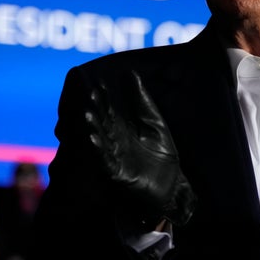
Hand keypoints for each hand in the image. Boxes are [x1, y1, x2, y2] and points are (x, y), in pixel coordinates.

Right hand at [85, 70, 196, 229]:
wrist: (172, 187)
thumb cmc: (162, 155)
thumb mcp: (154, 123)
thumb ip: (142, 102)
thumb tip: (130, 73)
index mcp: (121, 128)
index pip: (109, 109)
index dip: (104, 96)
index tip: (97, 80)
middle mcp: (113, 141)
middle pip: (101, 123)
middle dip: (95, 108)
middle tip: (87, 91)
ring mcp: (113, 158)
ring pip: (100, 140)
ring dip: (93, 128)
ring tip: (87, 114)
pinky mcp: (117, 174)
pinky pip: (105, 161)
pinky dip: (99, 150)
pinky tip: (93, 138)